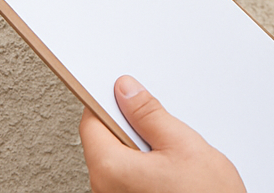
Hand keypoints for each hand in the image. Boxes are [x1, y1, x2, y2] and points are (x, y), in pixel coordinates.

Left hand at [80, 76, 245, 192]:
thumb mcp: (182, 144)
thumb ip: (149, 114)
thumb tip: (127, 91)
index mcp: (110, 169)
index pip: (91, 122)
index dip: (107, 101)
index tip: (122, 91)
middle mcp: (105, 190)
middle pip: (104, 143)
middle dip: (128, 128)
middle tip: (159, 125)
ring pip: (117, 162)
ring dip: (138, 151)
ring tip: (171, 154)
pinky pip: (126, 180)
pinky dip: (142, 169)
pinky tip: (168, 171)